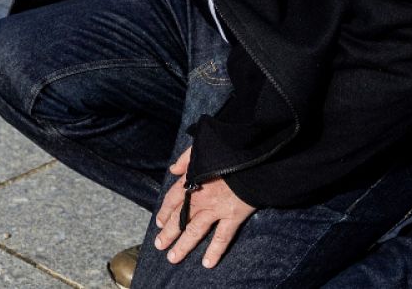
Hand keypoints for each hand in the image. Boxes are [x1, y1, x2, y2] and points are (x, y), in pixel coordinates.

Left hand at [153, 147, 255, 269]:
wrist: (252, 156)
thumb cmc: (226, 150)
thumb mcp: (201, 147)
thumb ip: (185, 159)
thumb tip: (173, 169)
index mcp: (191, 181)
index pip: (172, 199)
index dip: (165, 212)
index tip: (159, 222)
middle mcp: (200, 197)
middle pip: (179, 218)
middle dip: (168, 233)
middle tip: (159, 245)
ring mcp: (216, 208)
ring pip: (195, 231)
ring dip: (183, 246)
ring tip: (173, 258)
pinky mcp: (234, 216)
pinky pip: (222, 236)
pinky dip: (215, 250)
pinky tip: (207, 263)